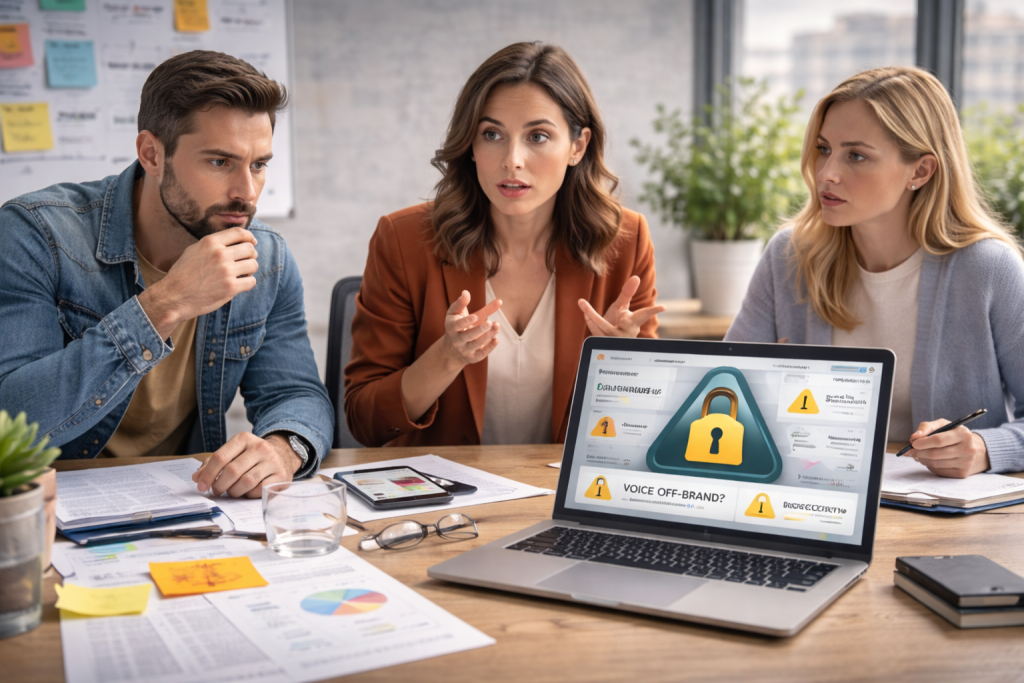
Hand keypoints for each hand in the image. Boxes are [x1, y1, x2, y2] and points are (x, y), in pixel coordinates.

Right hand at [139, 228, 258, 338]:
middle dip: (251, 255)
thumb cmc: (183, 274)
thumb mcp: (194, 250)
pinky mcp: (230, 287)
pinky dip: (248, 284)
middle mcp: (220, 254)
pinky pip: (251, 281)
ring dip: (250, 270)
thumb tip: (235, 240)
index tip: (252, 242)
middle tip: (245, 262)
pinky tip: (240, 285)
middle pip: (250, 249)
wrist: (173, 297)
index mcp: (210, 242)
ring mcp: (226, 271)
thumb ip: (213, 244)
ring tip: (242, 275)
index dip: (249, 237)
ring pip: (253, 265)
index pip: (239, 232)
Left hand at [192, 432, 301, 497]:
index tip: (201, 485)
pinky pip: (259, 490)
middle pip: (232, 470)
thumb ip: (214, 463)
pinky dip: (249, 494)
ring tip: (232, 491)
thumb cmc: (252, 457)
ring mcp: (273, 461)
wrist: (283, 455)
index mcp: (245, 438)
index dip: (208, 474)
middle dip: (220, 485)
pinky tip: (247, 492)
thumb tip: (197, 478)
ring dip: (234, 491)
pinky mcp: (281, 475)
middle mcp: (260, 447)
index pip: (220, 457)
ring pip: (246, 482)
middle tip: (216, 491)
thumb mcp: (234, 453)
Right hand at [440, 290, 501, 370]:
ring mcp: (465, 350)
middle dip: (479, 330)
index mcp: (452, 327)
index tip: (476, 316)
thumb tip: (466, 292)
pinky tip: (497, 339)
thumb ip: (463, 303)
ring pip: (476, 344)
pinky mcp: (473, 357)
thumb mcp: (457, 314)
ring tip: (497, 326)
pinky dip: (490, 347)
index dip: (466, 321)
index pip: (458, 325)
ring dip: (487, 336)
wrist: (451, 350)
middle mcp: (457, 340)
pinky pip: (482, 353)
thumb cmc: (456, 325)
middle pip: (468, 336)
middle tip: (490, 323)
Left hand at [577, 276, 665, 337]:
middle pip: (628, 326)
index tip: (663, 307)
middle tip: (624, 318)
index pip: (645, 315)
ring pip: (606, 328)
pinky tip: (584, 312)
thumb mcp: (621, 307)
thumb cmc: (617, 322)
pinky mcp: (604, 343)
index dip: (653, 311)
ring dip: (594, 317)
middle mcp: (627, 332)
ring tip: (584, 307)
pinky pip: (596, 332)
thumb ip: (627, 293)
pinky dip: (590, 320)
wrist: (605, 340)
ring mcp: (615, 339)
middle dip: (627, 322)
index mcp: (634, 322)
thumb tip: (636, 277)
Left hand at [905, 419, 989, 477]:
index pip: (939, 440)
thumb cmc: (951, 434)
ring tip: (919, 455)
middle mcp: (968, 449)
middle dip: (919, 452)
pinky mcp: (962, 473)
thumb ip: (927, 427)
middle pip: (936, 453)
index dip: (923, 443)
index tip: (913, 443)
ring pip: (936, 464)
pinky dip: (930, 466)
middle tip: (911, 451)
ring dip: (922, 459)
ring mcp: (966, 462)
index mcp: (963, 433)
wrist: (971, 448)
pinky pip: (939, 471)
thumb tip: (914, 437)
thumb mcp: (942, 425)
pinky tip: (929, 460)